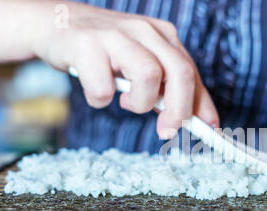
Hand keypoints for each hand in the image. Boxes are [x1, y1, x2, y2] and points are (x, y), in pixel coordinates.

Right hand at [28, 1, 218, 138]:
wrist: (57, 24)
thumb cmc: (106, 53)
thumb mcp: (143, 65)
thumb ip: (169, 90)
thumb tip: (202, 121)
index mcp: (163, 36)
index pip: (193, 72)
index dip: (202, 105)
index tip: (210, 130)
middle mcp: (145, 31)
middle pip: (180, 72)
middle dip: (179, 110)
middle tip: (166, 131)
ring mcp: (116, 34)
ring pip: (148, 75)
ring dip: (139, 103)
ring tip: (125, 101)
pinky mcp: (87, 44)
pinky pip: (104, 87)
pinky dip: (102, 100)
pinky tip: (98, 92)